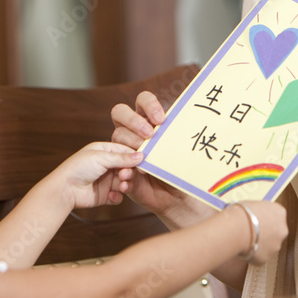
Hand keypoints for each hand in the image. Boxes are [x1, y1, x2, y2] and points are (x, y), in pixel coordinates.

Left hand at [54, 141, 142, 209]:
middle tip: (125, 175)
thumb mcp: (101, 158)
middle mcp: (106, 165)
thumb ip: (122, 158)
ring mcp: (106, 180)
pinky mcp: (105, 195)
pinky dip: (117, 196)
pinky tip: (111, 195)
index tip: (144, 162)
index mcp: (104, 151)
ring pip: (125, 182)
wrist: (64, 189)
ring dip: (125, 185)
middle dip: (129, 172)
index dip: (135, 157)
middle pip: (127, 168)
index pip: (125, 151)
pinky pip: (118, 196)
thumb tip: (141, 156)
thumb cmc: (78, 168)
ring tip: (121, 186)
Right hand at [111, 91, 190, 216]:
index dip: (149, 105)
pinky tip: (133, 177)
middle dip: (134, 121)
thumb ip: (176, 141)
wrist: (176, 198)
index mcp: (150, 121)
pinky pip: (115, 164)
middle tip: (149, 135)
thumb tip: (176, 133)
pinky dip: (125, 169)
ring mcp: (124, 148)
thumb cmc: (181, 169)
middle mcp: (134, 131)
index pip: (143, 100)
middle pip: (120, 111)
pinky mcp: (119, 167)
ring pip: (117, 135)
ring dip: (130, 144)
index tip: (161, 120)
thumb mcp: (182, 152)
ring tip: (144, 158)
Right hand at [230, 201, 287, 265]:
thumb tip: (254, 216)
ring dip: (260, 244)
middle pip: (276, 232)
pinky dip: (252, 254)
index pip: (276, 216)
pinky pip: (259, 256)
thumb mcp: (253, 204)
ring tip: (245, 240)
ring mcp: (275, 246)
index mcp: (279, 212)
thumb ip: (259, 211)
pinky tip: (243, 248)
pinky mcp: (266, 258)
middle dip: (266, 233)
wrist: (236, 229)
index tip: (257, 220)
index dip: (265, 218)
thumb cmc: (241, 213)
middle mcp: (282, 230)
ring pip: (269, 246)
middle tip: (252, 232)